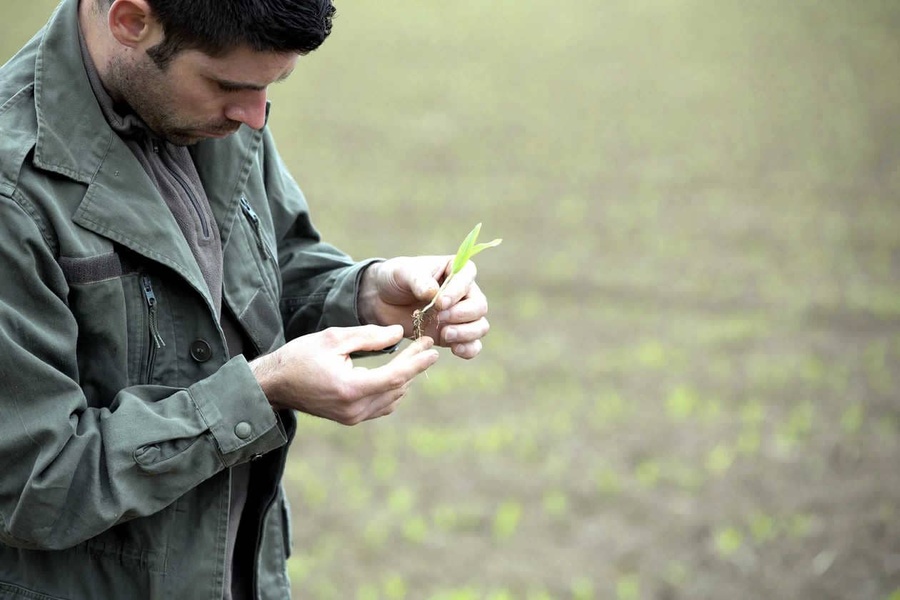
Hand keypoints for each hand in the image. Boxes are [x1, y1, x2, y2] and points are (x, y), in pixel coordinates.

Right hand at [251, 325, 437, 424]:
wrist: (274, 385)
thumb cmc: (299, 357)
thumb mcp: (334, 338)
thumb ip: (369, 336)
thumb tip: (399, 334)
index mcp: (350, 388)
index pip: (395, 376)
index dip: (417, 361)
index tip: (433, 348)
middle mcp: (354, 409)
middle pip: (397, 388)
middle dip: (415, 366)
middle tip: (428, 346)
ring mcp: (352, 417)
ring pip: (392, 399)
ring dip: (405, 379)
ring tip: (416, 356)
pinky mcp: (349, 418)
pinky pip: (381, 406)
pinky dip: (392, 390)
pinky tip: (396, 374)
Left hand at [358, 256, 489, 358]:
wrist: (383, 301)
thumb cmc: (396, 279)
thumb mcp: (402, 273)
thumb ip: (418, 280)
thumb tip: (433, 292)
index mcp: (454, 269)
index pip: (467, 276)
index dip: (457, 291)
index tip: (440, 302)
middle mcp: (464, 292)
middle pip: (479, 305)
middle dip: (462, 315)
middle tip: (440, 317)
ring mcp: (461, 316)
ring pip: (480, 326)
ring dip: (466, 333)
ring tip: (445, 334)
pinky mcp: (454, 335)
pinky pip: (472, 345)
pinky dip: (468, 349)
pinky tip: (455, 349)